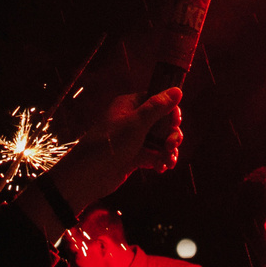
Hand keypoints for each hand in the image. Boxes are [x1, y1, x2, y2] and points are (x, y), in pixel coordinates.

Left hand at [49, 88, 184, 209]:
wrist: (88, 176)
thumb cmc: (108, 144)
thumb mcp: (136, 123)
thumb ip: (158, 107)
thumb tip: (177, 90)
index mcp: (129, 105)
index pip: (157, 101)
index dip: (170, 111)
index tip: (175, 123)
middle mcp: (132, 120)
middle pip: (162, 122)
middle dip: (171, 134)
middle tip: (171, 145)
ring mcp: (133, 139)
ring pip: (160, 141)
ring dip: (169, 150)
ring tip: (169, 161)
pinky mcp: (134, 156)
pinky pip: (154, 155)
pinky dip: (161, 160)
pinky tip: (162, 168)